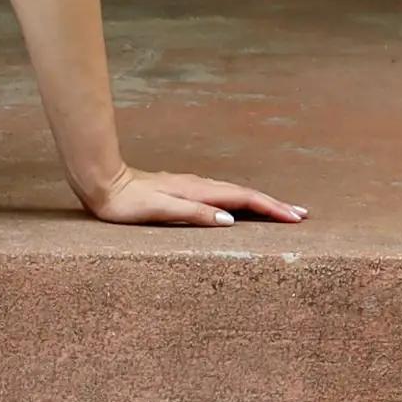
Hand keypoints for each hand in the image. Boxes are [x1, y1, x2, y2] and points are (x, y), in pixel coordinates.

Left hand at [72, 162, 306, 227]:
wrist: (101, 181)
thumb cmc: (125, 203)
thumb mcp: (158, 211)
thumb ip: (193, 214)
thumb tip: (229, 220)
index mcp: (198, 191)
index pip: (244, 199)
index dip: (271, 209)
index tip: (296, 218)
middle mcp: (198, 185)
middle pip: (245, 194)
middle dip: (274, 204)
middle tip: (301, 215)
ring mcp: (191, 185)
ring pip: (234, 192)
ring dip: (259, 202)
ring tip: (280, 212)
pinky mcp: (182, 189)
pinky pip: (221, 194)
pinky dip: (239, 201)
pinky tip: (239, 208)